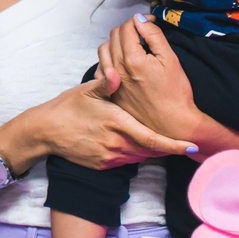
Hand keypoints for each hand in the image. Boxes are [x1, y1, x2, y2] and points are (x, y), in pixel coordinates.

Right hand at [38, 69, 196, 170]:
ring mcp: (109, 157)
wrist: (46, 131)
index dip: (175, 145)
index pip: (153, 139)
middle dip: (165, 146)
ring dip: (149, 150)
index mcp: (117, 123)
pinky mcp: (103, 165)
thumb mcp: (86, 91)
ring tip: (156, 140)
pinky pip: (126, 161)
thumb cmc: (67, 108)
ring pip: (140, 157)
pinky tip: (130, 143)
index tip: (193, 147)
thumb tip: (116, 72)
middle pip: (151, 150)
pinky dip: (133, 154)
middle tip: (178, 140)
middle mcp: (116, 144)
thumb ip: (105, 83)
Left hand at [96, 13, 201, 149]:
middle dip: (128, 28)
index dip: (140, 20)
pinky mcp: (110, 90)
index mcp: (132, 59)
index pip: (127, 27)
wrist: (172, 124)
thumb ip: (153, 35)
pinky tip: (122, 62)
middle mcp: (117, 68)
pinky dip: (110, 59)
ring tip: (132, 45)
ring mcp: (111, 80)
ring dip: (116, 42)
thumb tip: (140, 18)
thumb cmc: (175, 93)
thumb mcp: (170, 59)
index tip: (150, 21)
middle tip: (142, 31)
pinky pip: (102, 68)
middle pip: (114, 36)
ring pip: (104, 50)